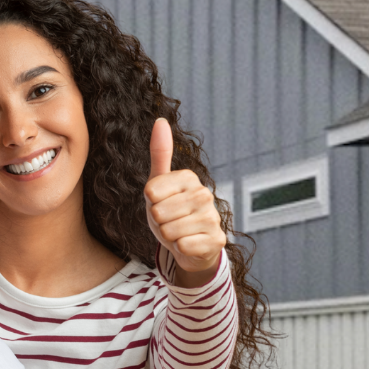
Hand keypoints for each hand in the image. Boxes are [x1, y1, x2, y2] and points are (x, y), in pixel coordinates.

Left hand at [144, 118, 222, 285]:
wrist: (188, 245)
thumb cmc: (170, 212)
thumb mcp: (158, 184)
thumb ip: (159, 153)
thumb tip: (161, 120)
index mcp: (188, 177)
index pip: (151, 191)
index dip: (150, 203)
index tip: (160, 203)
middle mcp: (205, 194)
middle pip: (159, 212)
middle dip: (158, 221)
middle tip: (169, 221)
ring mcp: (213, 217)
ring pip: (171, 230)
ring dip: (168, 236)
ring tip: (178, 232)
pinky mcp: (217, 240)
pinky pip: (184, 245)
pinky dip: (180, 248)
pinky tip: (188, 244)